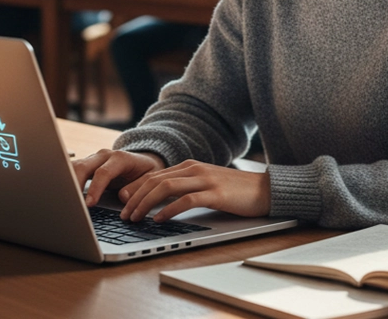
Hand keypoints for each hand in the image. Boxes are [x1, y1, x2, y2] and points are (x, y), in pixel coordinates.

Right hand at [72, 149, 164, 206]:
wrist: (143, 160)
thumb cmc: (145, 171)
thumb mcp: (149, 178)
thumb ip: (137, 187)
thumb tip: (123, 197)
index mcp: (120, 158)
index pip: (103, 172)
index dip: (95, 188)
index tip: (89, 204)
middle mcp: (104, 156)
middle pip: (83, 167)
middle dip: (75, 185)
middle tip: (72, 205)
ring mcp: (93, 159)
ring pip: (74, 167)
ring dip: (67, 183)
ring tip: (64, 201)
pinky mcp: (86, 165)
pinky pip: (72, 171)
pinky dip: (66, 182)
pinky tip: (64, 195)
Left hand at [118, 159, 270, 222]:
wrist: (266, 190)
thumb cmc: (235, 192)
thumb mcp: (206, 185)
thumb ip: (186, 188)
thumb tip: (159, 203)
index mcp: (190, 166)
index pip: (154, 175)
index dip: (135, 188)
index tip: (122, 202)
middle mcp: (194, 169)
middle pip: (155, 180)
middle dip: (135, 198)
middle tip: (123, 214)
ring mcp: (205, 179)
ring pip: (165, 188)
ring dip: (146, 204)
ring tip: (135, 218)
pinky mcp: (215, 193)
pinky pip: (186, 200)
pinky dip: (169, 210)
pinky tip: (159, 220)